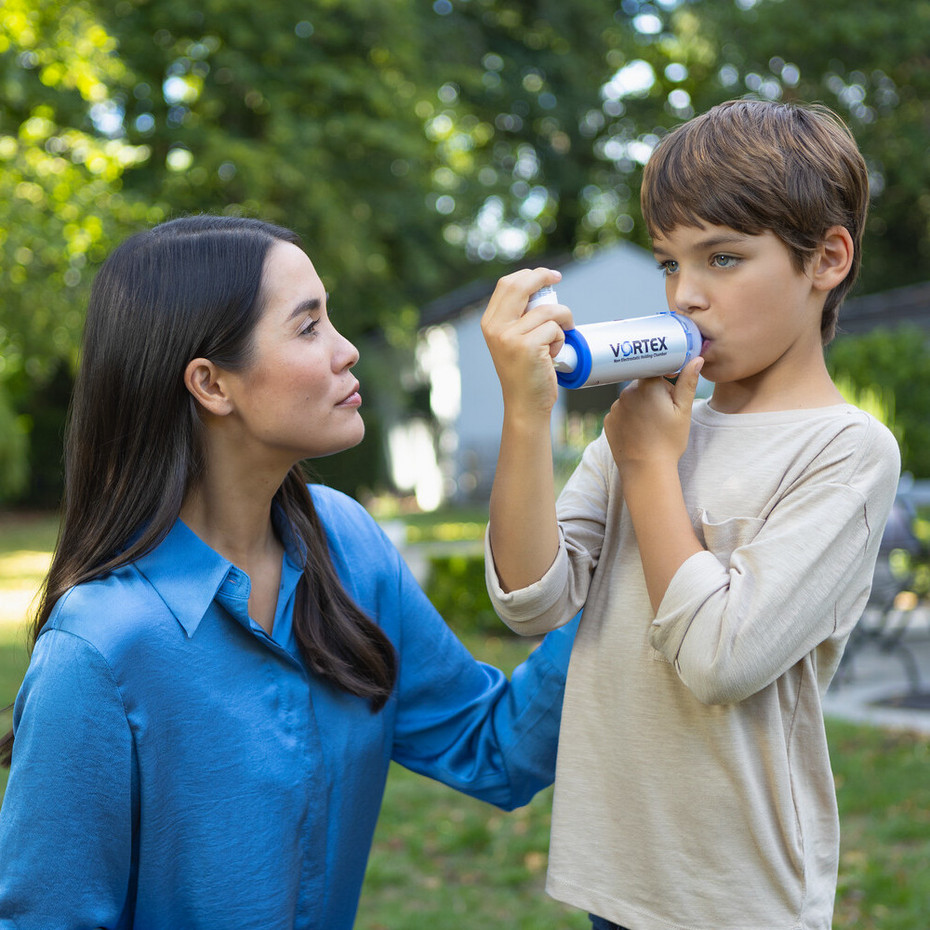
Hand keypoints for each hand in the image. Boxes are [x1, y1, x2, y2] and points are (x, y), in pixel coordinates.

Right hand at [481, 268, 572, 420]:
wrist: (525, 404)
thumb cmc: (525, 372)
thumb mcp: (513, 340)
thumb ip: (519, 317)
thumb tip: (543, 290)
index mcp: (489, 323)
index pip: (507, 284)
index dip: (530, 275)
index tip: (547, 277)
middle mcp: (495, 328)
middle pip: (522, 285)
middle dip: (543, 277)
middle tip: (557, 279)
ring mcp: (510, 336)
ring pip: (548, 310)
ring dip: (561, 321)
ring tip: (558, 339)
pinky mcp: (528, 346)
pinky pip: (555, 328)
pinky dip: (561, 340)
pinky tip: (552, 355)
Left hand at [604, 357, 703, 471]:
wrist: (646, 470)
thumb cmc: (668, 441)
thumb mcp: (683, 411)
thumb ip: (688, 382)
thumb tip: (696, 359)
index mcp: (647, 386)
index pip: (655, 368)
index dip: (665, 375)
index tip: (673, 384)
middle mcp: (626, 393)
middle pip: (642, 385)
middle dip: (654, 394)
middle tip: (664, 413)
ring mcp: (614, 408)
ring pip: (631, 399)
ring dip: (640, 405)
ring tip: (651, 426)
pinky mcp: (608, 421)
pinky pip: (621, 413)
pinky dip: (629, 418)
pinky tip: (638, 432)